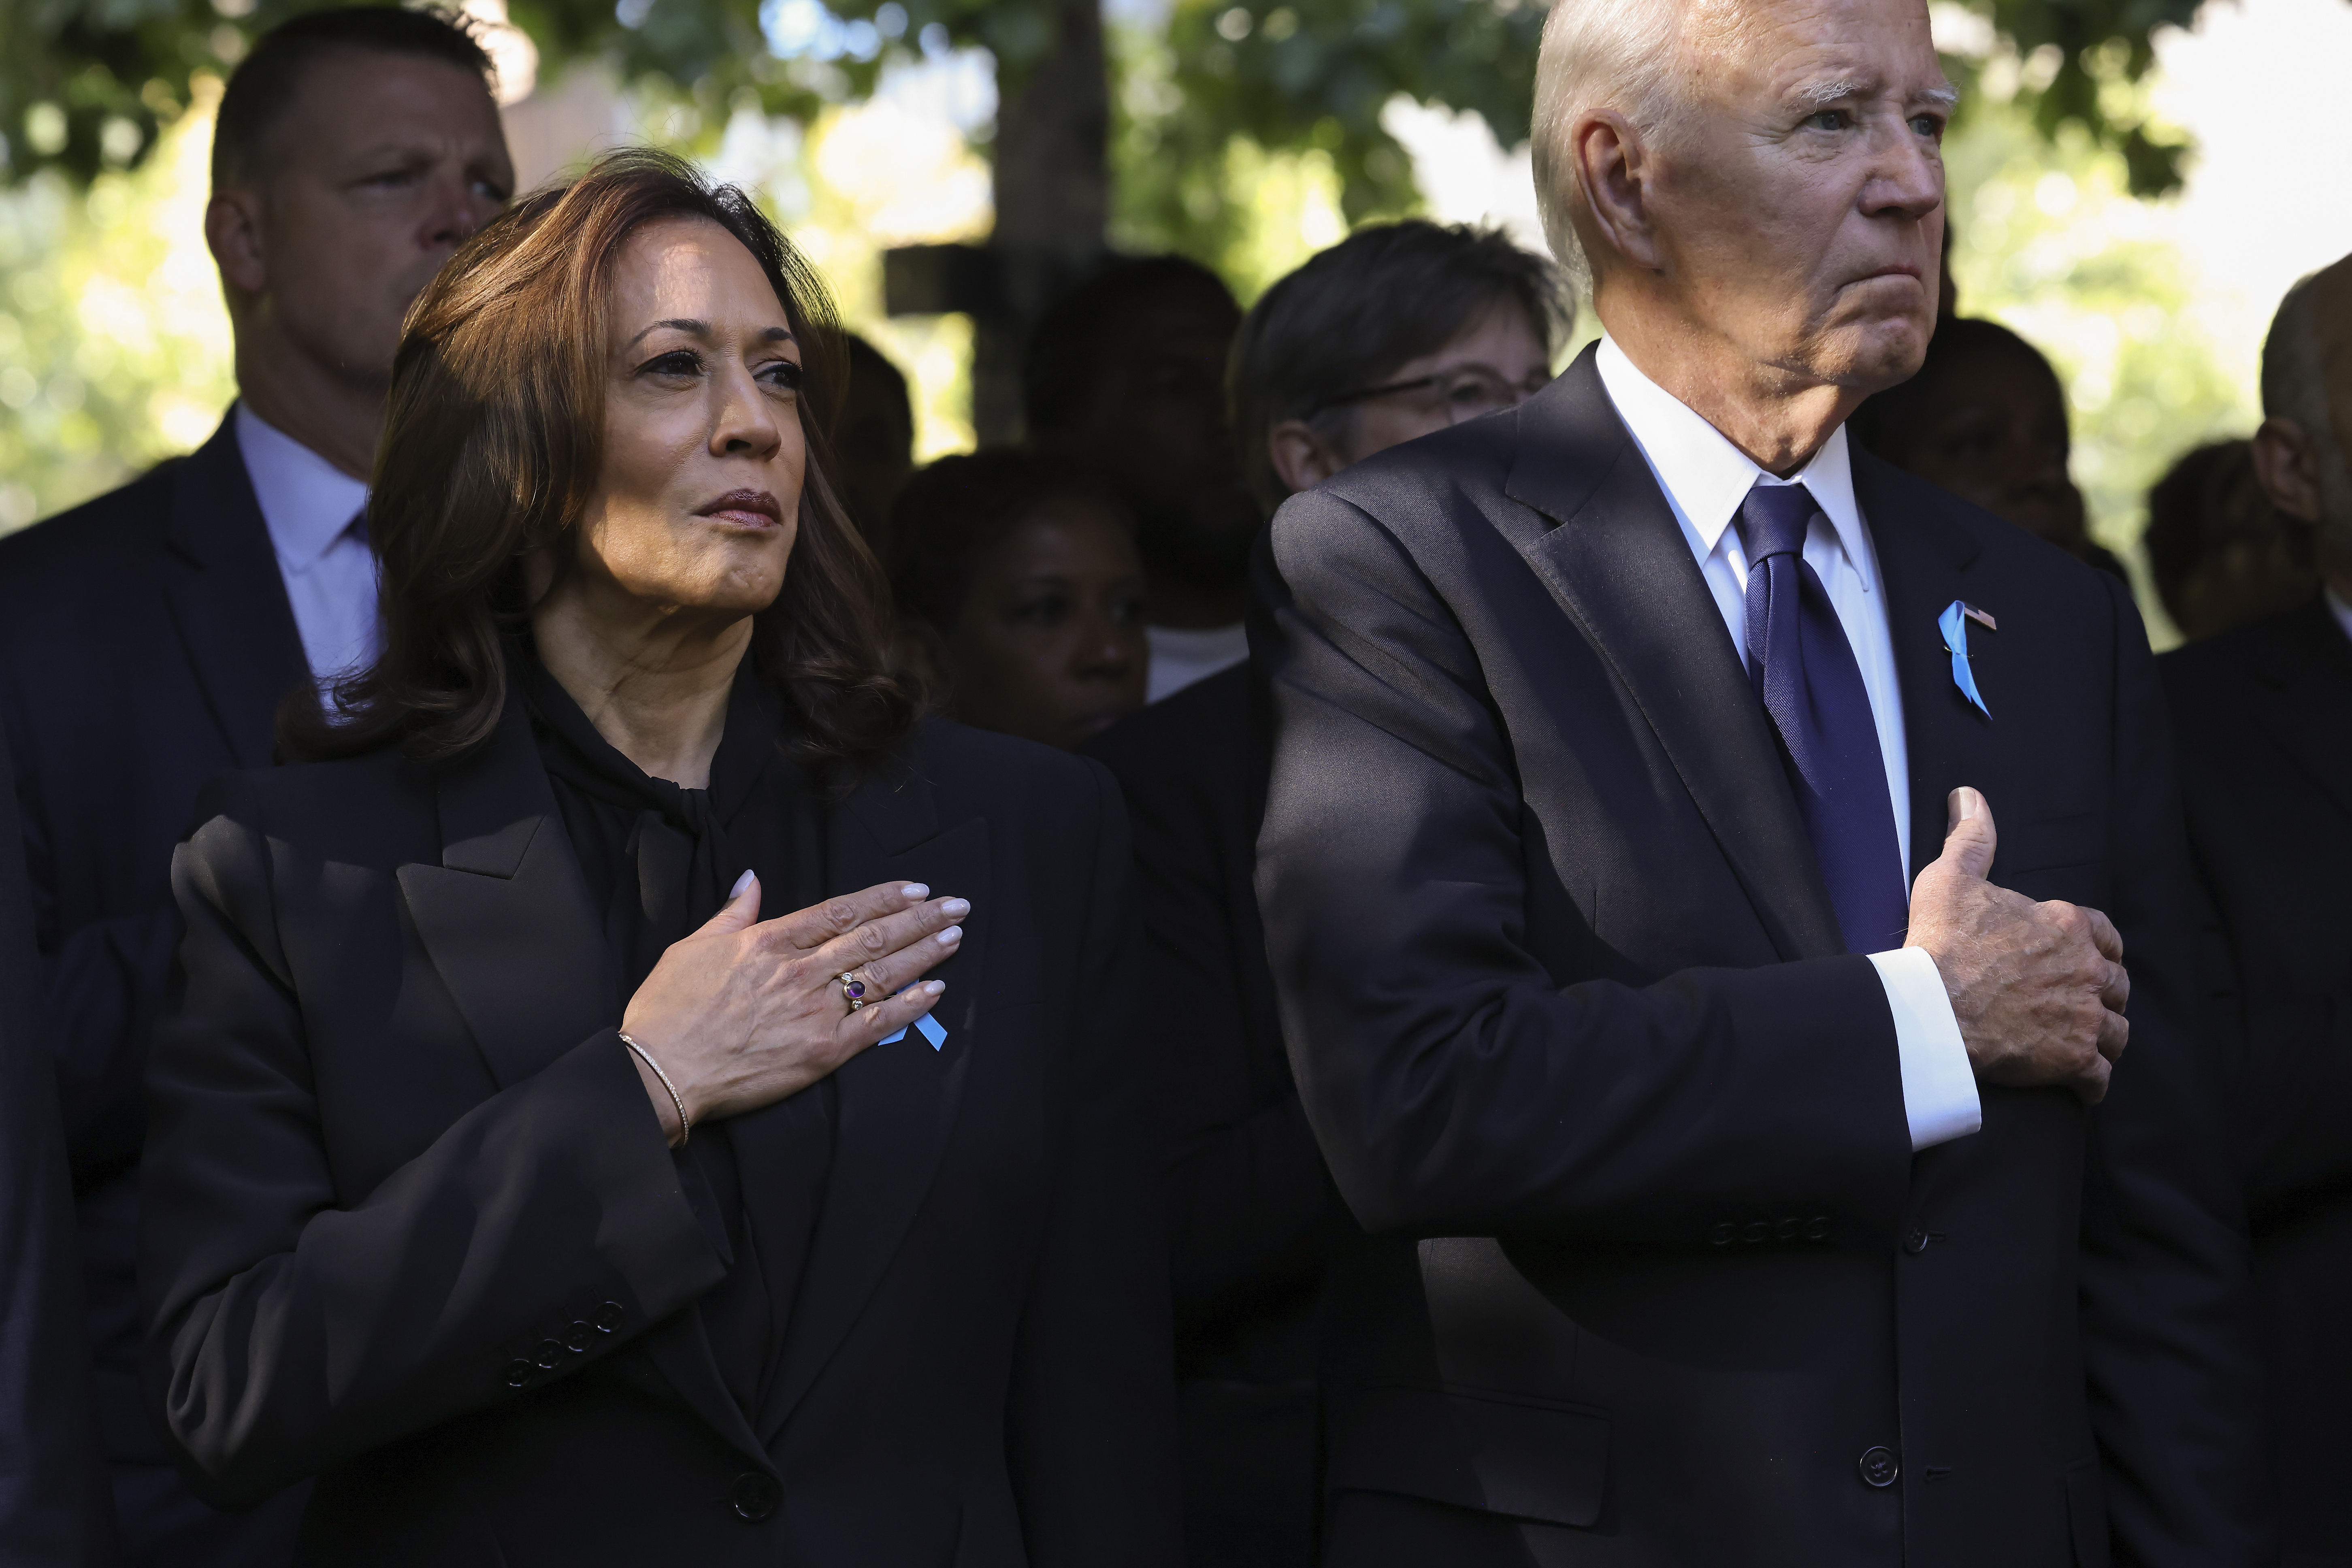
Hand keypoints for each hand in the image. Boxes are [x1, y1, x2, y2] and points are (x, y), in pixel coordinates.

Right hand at [620, 877, 964, 1142]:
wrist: (659, 1071)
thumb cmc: (667, 1010)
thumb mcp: (692, 946)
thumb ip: (732, 913)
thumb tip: (753, 879)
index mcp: (770, 941)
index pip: (841, 911)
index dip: (884, 897)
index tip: (916, 888)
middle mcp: (800, 970)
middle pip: (873, 937)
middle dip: (920, 919)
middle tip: (956, 905)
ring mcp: (814, 1010)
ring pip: (881, 973)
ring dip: (923, 953)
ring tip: (954, 936)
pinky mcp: (822, 1051)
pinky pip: (876, 1024)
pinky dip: (909, 1006)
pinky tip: (935, 990)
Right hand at [1903, 787, 2128, 1103]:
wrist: (1931, 1008)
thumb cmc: (1940, 941)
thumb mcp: (1951, 878)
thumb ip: (1971, 837)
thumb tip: (1969, 797)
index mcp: (2068, 925)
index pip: (2105, 936)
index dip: (2095, 948)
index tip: (2079, 959)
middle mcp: (2088, 970)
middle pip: (2116, 985)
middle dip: (2100, 994)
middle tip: (2073, 1004)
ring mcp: (2085, 1017)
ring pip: (2116, 1032)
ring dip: (2102, 1038)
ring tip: (2081, 1044)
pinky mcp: (2073, 1060)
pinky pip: (2100, 1077)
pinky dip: (2092, 1082)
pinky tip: (2078, 1084)